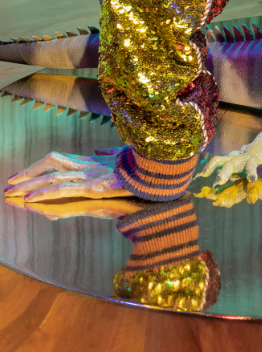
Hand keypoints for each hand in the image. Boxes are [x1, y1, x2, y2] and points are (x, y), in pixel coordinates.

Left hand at [4, 153, 131, 201]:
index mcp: (90, 161)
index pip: (57, 159)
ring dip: (29, 186)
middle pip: (49, 164)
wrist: (156, 173)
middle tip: (9, 185)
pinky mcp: (93, 187)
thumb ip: (110, 156)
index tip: (22, 175)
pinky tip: (30, 200)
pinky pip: (63, 190)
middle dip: (28, 174)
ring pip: (52, 178)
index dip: (38, 166)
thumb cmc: (142, 168)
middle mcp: (86, 165)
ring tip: (12, 194)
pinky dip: (44, 195)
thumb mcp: (122, 160)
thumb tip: (102, 150)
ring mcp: (89, 175)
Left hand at [197, 143, 261, 186]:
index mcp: (232, 160)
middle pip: (230, 164)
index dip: (209, 166)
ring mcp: (253, 157)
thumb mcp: (235, 163)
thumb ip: (227, 172)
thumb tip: (212, 183)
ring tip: (253, 180)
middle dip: (223, 173)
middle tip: (217, 183)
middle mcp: (241, 158)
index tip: (202, 175)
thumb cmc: (245, 157)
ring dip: (251, 172)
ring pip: (251, 165)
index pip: (217, 160)